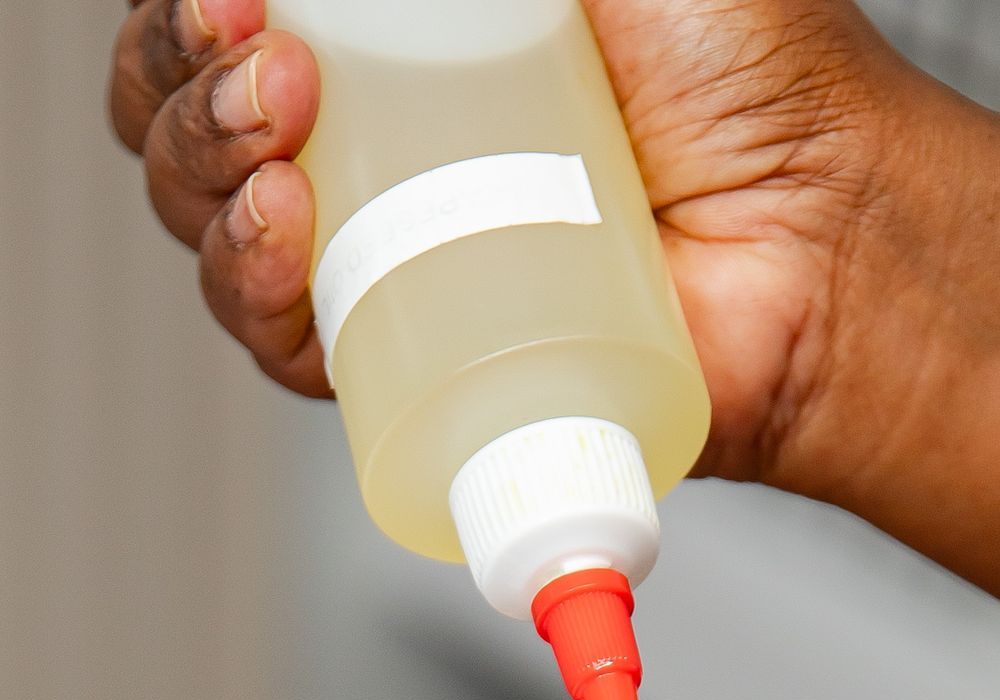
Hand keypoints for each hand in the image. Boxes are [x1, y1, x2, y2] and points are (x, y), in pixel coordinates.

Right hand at [107, 0, 957, 490]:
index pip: (217, 3)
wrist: (823, 235)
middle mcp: (361, 133)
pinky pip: (275, 341)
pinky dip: (246, 282)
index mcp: (386, 20)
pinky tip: (282, 228)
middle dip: (184, 70)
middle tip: (261, 47)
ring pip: (205, 216)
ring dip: (204, 166)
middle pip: (176, 106)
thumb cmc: (751, 74)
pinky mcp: (404, 365)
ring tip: (281, 133)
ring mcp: (375, 254)